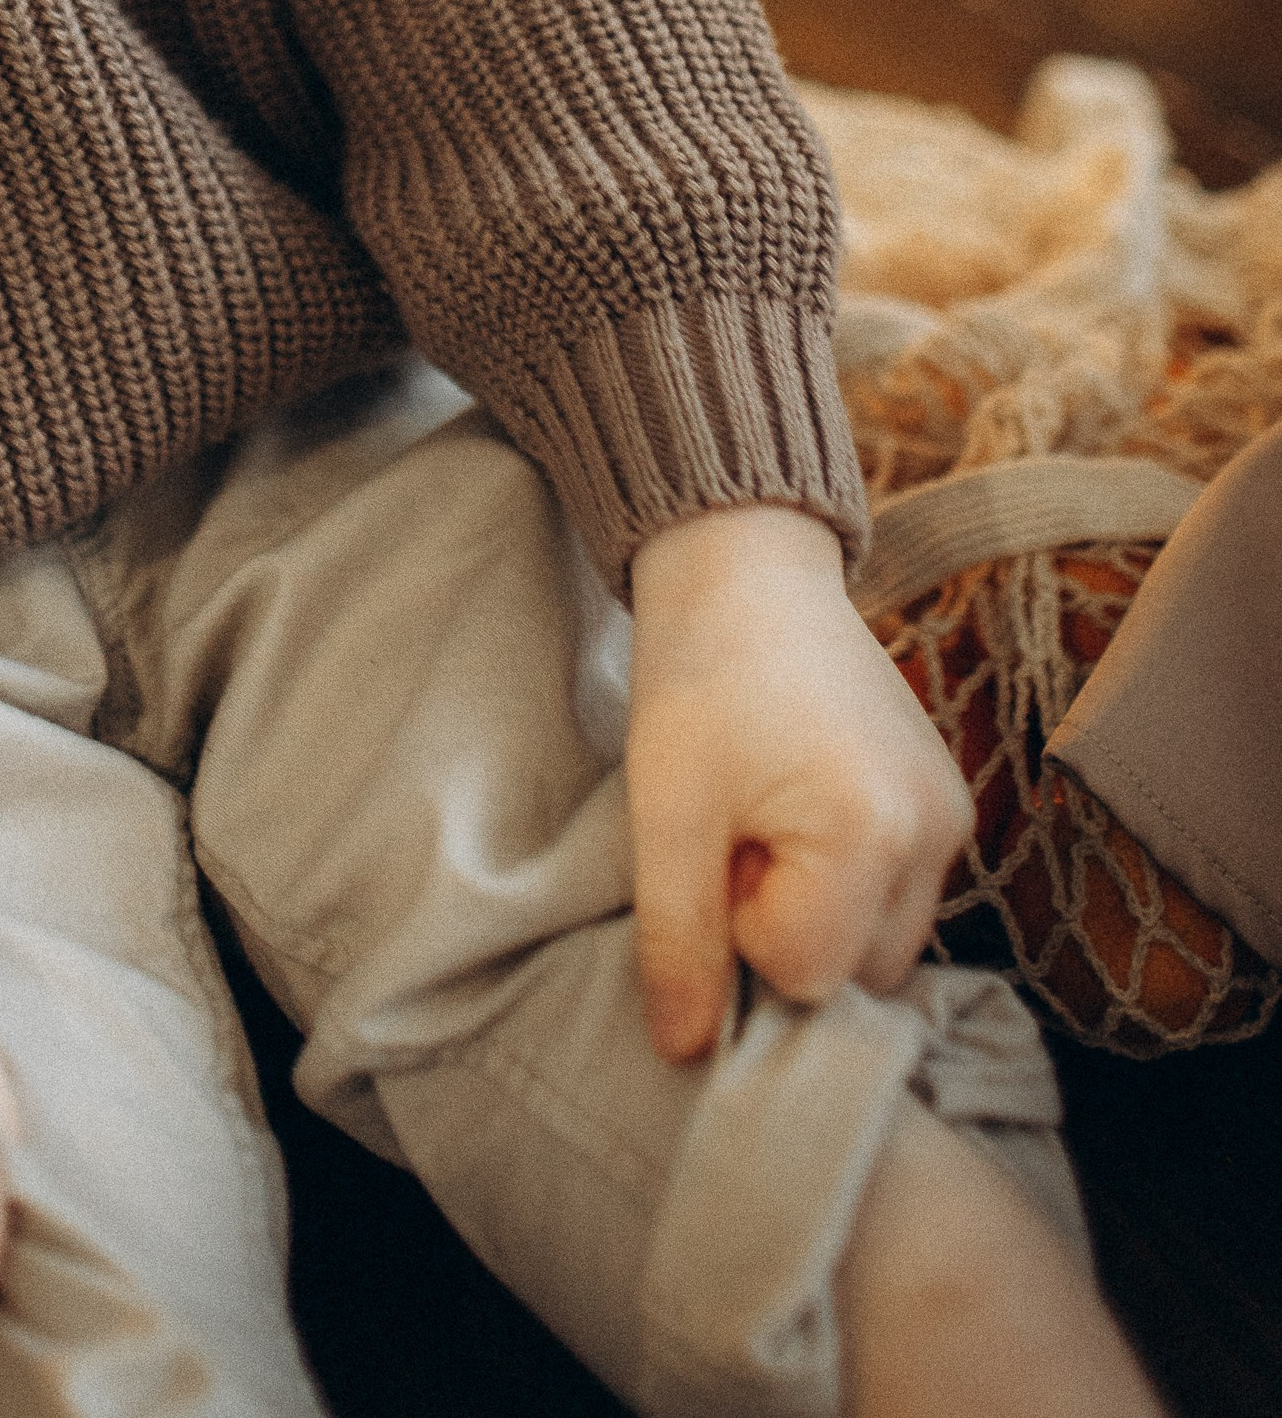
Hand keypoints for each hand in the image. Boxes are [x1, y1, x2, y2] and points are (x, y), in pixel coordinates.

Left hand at [624, 503, 971, 1063]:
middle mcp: (937, 834)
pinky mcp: (951, 800)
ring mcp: (954, 817)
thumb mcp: (667, 812)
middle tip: (738, 830)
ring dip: (819, 908)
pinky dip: (849, 879)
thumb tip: (686, 1054)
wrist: (746, 566)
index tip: (717, 842)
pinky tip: (803, 804)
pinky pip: (901, 894)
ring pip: (883, 942)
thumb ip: (680, 942)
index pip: (806, 976)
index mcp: (871, 835)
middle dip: (787, 928)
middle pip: (857, 972)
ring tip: (767, 813)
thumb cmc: (700, 677)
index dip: (741, 924)